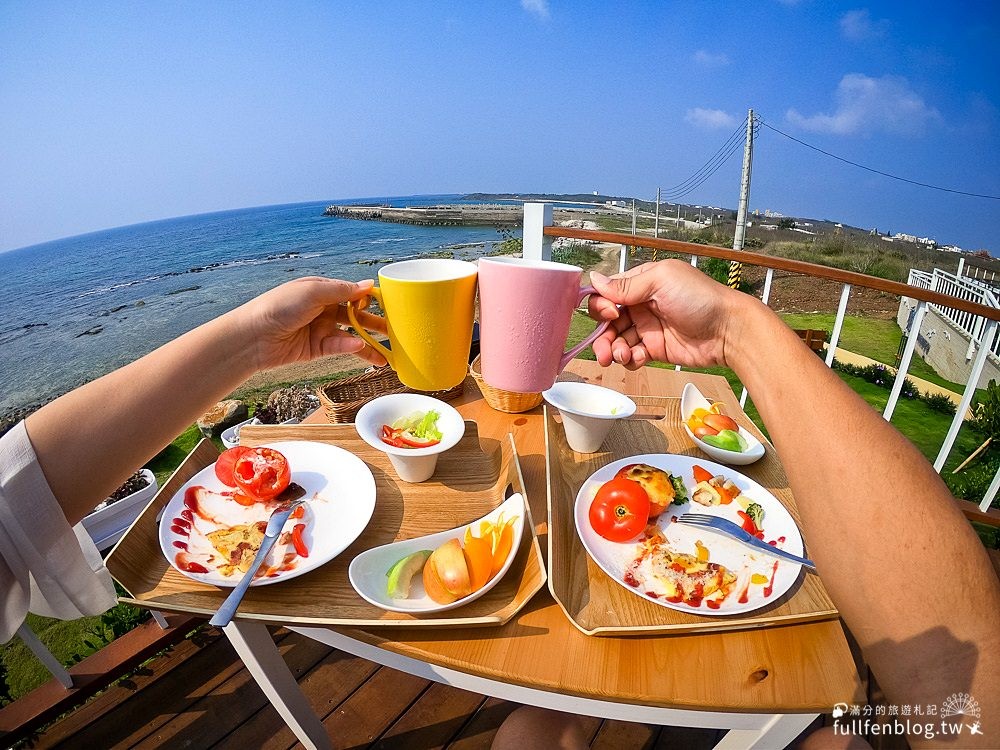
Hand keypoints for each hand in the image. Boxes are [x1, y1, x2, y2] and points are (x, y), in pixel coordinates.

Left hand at [229, 276, 388, 370]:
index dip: (370, 299)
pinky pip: (338, 347)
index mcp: (322, 291)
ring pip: (351, 335)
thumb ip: (342, 290)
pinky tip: (360, 347)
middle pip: (355, 316)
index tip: (390, 304)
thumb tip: (368, 285)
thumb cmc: (279, 306)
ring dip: (368, 343)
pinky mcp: (316, 349)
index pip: (353, 293)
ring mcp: (321, 330)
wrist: (254, 336)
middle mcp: (323, 309)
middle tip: (396, 331)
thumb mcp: (313, 292)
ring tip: (387, 353)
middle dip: (375, 323)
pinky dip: (349, 347)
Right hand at [587, 260, 745, 369]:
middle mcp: (642, 305)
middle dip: (602, 335)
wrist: (728, 330)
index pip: (608, 294)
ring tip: (621, 356)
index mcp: (642, 284)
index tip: (610, 314)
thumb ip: (627, 285)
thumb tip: (595, 280)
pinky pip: (632, 356)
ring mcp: (648, 329)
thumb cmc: (701, 298)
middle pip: (608, 321)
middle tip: (604, 350)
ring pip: (617, 341)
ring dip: (613, 350)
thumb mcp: (661, 281)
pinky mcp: (656, 349)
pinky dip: (629, 360)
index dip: (602, 305)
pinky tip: (638, 358)